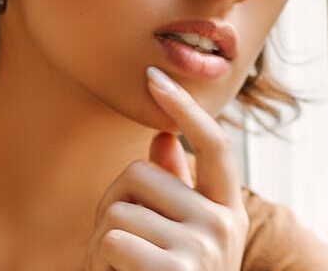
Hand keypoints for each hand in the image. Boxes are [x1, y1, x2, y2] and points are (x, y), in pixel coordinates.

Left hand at [84, 66, 247, 269]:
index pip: (214, 144)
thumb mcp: (180, 235)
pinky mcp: (179, 270)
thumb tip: (162, 138)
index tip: (153, 76)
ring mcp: (205, 247)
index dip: (185, 106)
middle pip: (142, 174)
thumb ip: (176, 187)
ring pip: (121, 207)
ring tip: (120, 267)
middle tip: (118, 241)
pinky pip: (115, 239)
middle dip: (113, 203)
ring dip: (103, 238)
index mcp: (226, 208)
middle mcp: (223, 223)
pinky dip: (101, 260)